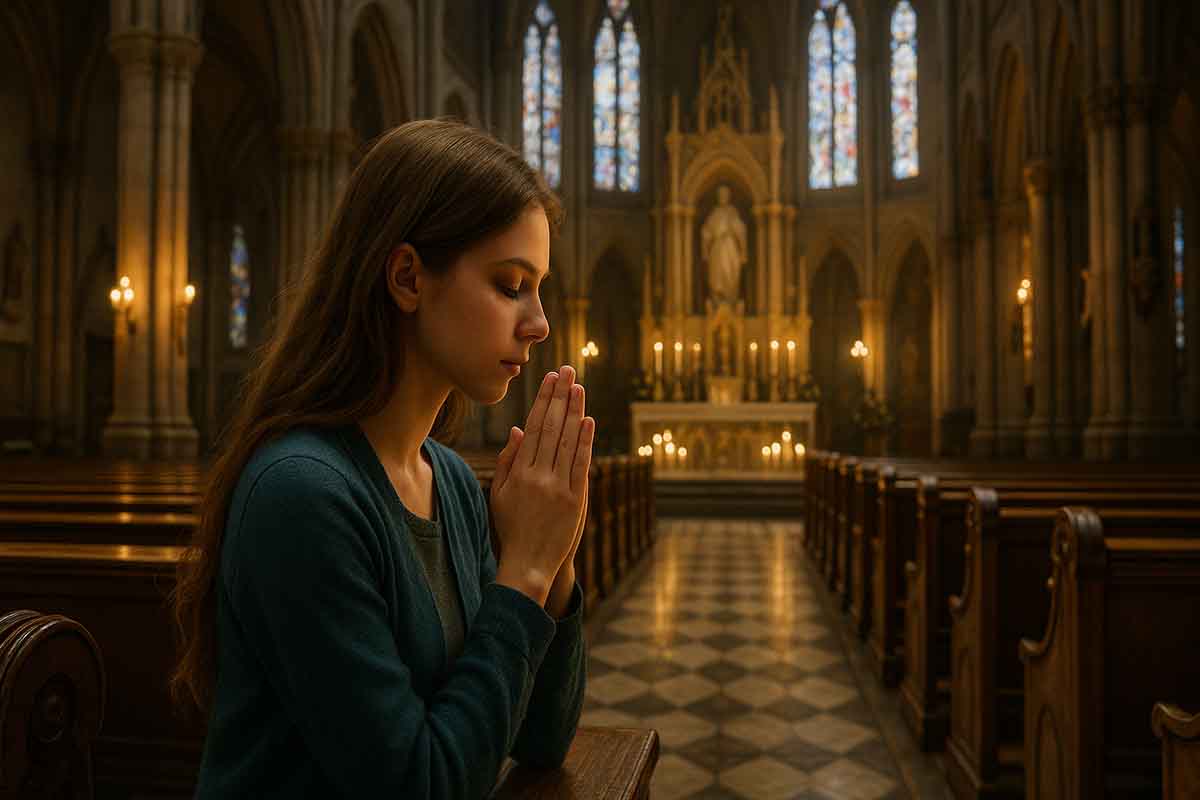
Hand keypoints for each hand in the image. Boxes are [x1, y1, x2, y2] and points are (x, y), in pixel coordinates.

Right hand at [490, 365, 594, 606]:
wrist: (528, 564)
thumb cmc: (509, 529)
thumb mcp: (498, 495)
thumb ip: (508, 461)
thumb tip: (520, 429)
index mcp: (518, 473)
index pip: (534, 427)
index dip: (544, 400)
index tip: (550, 378)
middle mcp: (538, 476)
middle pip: (552, 427)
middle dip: (560, 396)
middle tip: (568, 370)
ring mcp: (558, 488)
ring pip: (568, 441)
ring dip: (575, 411)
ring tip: (579, 386)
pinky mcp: (576, 501)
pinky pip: (581, 465)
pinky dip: (586, 442)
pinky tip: (589, 421)